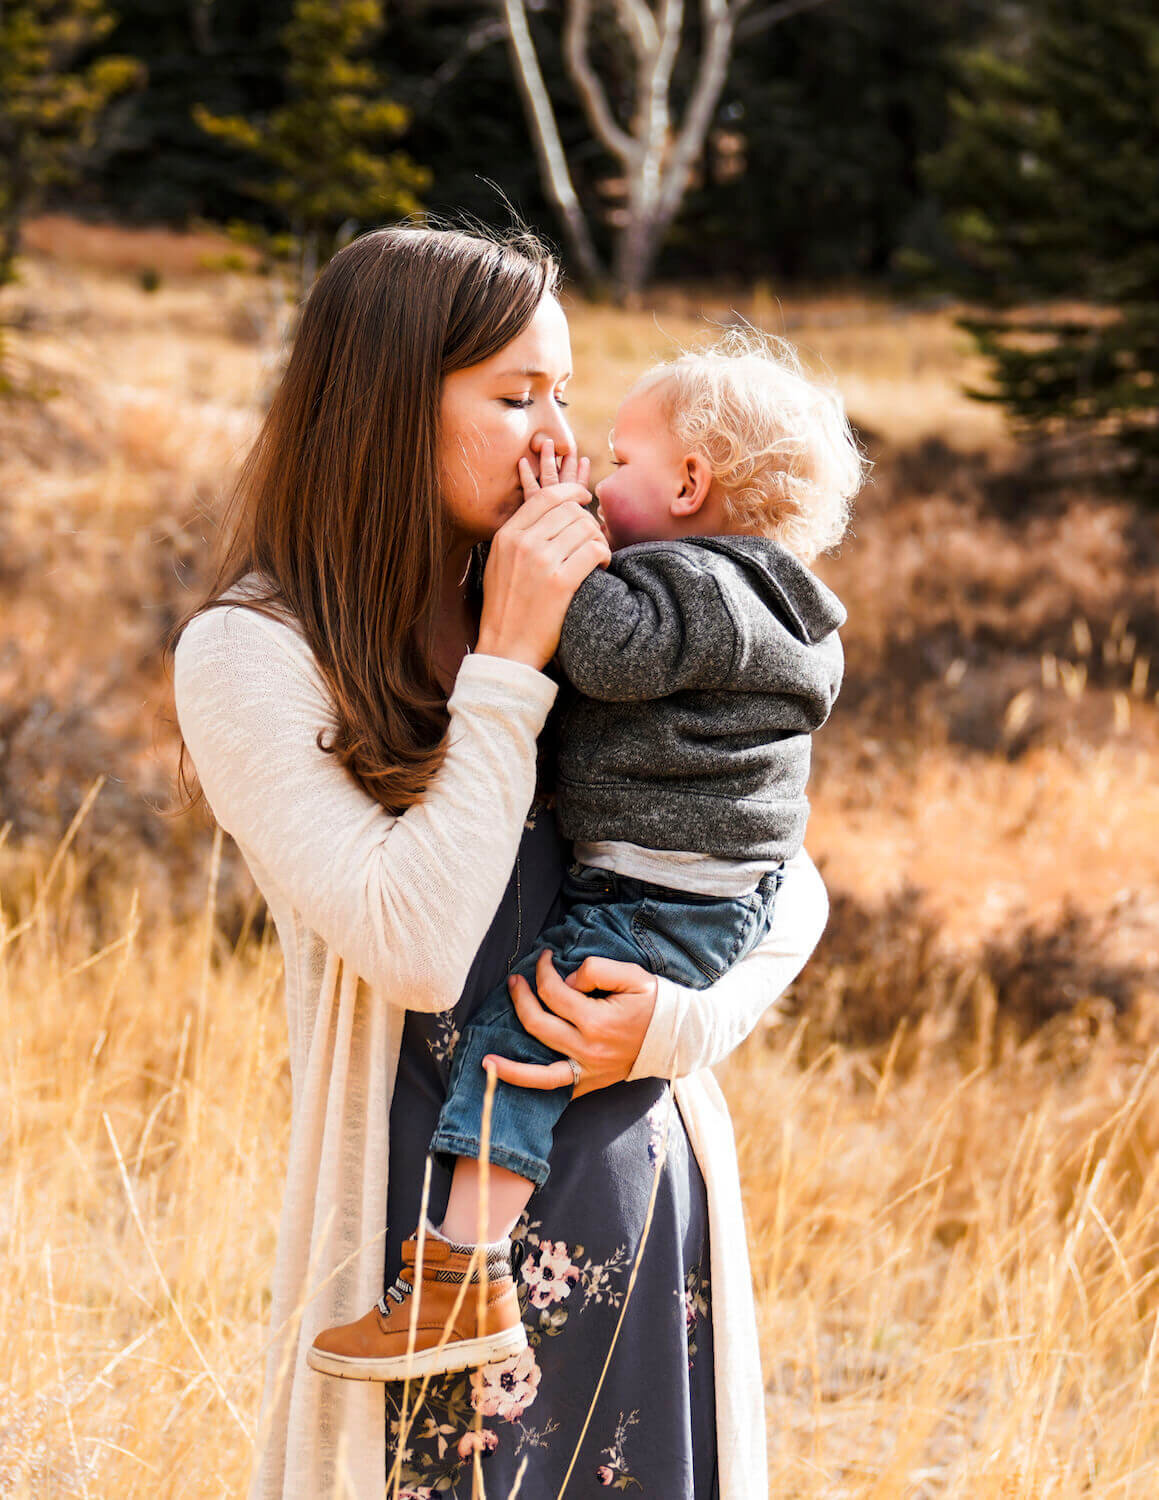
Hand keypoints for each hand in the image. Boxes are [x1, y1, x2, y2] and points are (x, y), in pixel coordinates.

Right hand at [476, 444, 608, 670]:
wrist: (506, 648)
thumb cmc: (506, 608)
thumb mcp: (499, 564)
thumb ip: (519, 536)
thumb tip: (549, 512)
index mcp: (507, 535)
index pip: (546, 496)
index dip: (571, 491)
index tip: (584, 498)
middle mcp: (523, 543)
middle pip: (571, 510)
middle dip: (588, 522)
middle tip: (592, 541)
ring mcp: (541, 562)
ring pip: (586, 528)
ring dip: (599, 541)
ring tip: (597, 558)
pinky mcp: (560, 583)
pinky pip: (594, 551)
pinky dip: (604, 557)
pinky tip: (602, 568)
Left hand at [481, 949, 657, 1097]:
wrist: (678, 1038)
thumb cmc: (655, 1003)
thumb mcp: (632, 975)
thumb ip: (596, 970)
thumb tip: (567, 981)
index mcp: (598, 1021)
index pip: (555, 992)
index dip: (543, 971)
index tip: (544, 958)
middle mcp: (589, 1050)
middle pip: (538, 1025)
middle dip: (520, 998)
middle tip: (514, 982)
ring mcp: (588, 1071)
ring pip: (540, 1074)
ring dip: (510, 1068)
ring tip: (485, 1062)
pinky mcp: (590, 1083)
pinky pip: (557, 1090)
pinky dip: (535, 1088)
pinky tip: (513, 1084)